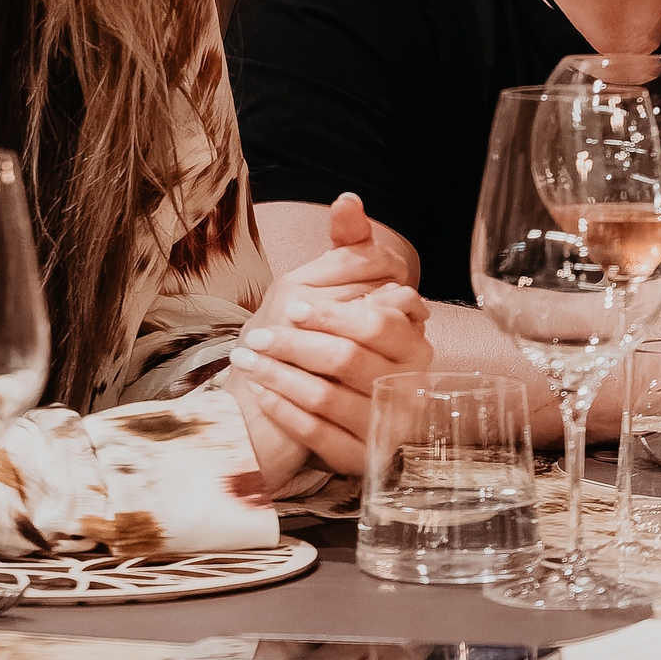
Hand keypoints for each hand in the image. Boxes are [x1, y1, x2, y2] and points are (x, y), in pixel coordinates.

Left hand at [228, 196, 430, 480]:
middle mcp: (408, 384)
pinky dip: (286, 414)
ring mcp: (387, 426)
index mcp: (413, 340)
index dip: (333, 314)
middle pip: (348, 361)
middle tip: (255, 338)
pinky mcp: (363, 458)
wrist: (345, 392)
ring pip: (329, 400)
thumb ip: (351, 241)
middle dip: (295, 346)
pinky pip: (321, 438)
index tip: (292, 307)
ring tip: (247, 362)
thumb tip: (347, 201)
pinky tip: (261, 393)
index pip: (378, 323)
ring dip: (281, 378)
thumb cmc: (346, 329)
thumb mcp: (351, 280)